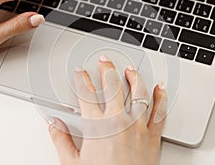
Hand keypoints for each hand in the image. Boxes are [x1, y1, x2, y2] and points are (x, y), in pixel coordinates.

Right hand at [49, 55, 166, 164]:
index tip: (80, 72)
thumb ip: (61, 141)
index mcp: (97, 126)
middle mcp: (118, 121)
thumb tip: (54, 125)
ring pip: (138, 93)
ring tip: (130, 69)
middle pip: (112, 86)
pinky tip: (160, 87)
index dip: (82, 80)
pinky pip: (159, 112)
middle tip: (104, 60)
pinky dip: (161, 97)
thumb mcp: (73, 163)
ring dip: (134, 78)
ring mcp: (138, 127)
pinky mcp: (153, 136)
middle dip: (107, 69)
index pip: (86, 95)